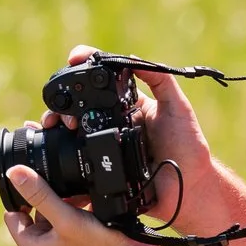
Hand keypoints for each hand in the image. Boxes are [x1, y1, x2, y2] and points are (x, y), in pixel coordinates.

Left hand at [1, 163, 185, 245]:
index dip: (22, 196)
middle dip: (49, 198)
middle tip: (68, 192)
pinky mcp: (78, 244)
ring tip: (84, 199)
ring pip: (55, 213)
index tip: (39, 185)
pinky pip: (71, 220)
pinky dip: (79, 210)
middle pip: (34, 212)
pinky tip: (93, 204)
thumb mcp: (66, 217)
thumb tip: (14, 173)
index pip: (12, 214)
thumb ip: (40, 195)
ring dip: (67, 202)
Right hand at [55, 45, 218, 233]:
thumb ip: (160, 80)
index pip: (101, 84)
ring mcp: (105, 147)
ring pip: (70, 133)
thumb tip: (131, 58)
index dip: (84, 69)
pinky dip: (61, 153)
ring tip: (56, 124)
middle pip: (78, 108)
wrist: (189, 188)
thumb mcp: (177, 107)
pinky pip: (76, 162)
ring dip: (57, 125)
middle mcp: (112, 125)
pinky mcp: (101, 171)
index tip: (74, 59)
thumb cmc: (187, 146)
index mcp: (127, 107)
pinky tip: (55, 145)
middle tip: (63, 107)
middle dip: (62, 101)